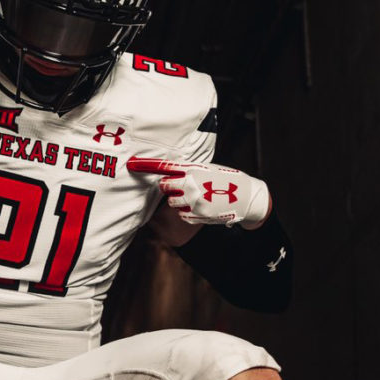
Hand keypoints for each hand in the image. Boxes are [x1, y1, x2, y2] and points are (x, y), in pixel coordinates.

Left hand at [127, 157, 270, 228]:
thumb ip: (189, 170)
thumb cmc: (226, 180)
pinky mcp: (197, 215)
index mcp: (194, 169)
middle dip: (166, 186)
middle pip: (164, 186)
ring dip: (176, 200)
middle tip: (175, 185)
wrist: (247, 198)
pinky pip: (181, 213)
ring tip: (192, 196)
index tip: (131, 164)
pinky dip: (186, 211)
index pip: (165, 166)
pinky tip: (199, 206)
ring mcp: (193, 201)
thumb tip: (169, 172)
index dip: (146, 165)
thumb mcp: (209, 169)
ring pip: (172, 202)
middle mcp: (191, 185)